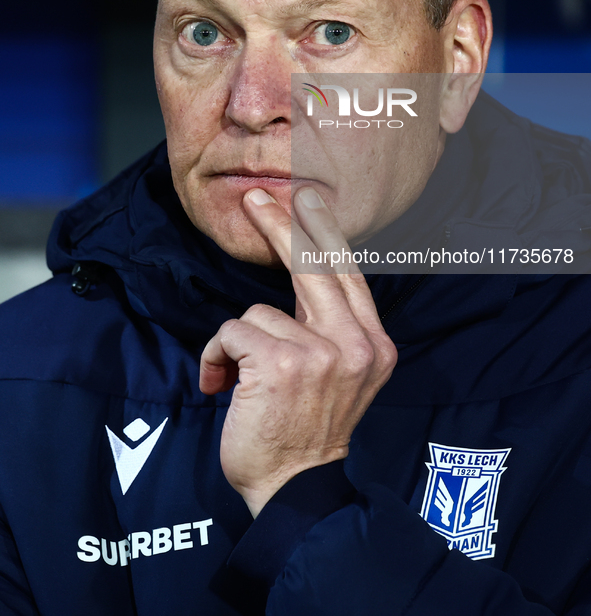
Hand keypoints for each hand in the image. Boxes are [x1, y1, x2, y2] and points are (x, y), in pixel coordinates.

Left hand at [199, 187, 397, 516]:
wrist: (296, 490)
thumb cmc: (308, 432)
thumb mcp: (342, 377)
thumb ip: (331, 330)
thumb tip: (305, 279)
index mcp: (374, 345)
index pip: (347, 273)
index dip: (322, 232)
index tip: (305, 199)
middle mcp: (356, 344)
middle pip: (312, 264)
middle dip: (279, 225)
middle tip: (254, 200)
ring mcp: (321, 353)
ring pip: (259, 310)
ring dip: (238, 343)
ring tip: (240, 380)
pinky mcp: (280, 363)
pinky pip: (232, 331)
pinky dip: (216, 357)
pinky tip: (223, 385)